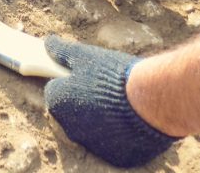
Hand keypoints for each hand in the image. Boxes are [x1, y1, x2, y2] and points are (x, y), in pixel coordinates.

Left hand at [44, 36, 177, 167]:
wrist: (150, 101)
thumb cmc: (113, 76)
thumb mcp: (85, 56)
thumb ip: (63, 51)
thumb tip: (49, 43)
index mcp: (58, 102)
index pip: (56, 91)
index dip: (70, 81)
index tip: (85, 76)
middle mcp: (69, 128)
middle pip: (73, 112)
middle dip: (84, 101)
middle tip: (106, 89)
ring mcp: (92, 144)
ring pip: (92, 129)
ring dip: (101, 119)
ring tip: (121, 103)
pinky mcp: (114, 156)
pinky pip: (113, 143)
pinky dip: (119, 134)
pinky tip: (131, 120)